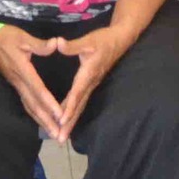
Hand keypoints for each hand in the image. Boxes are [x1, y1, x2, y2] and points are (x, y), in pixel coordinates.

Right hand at [0, 21, 69, 140]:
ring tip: (53, 133)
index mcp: (22, 70)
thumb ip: (40, 44)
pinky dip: (35, 114)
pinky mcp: (15, 86)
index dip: (48, 102)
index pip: (37, 89)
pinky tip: (42, 121)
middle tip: (58, 135)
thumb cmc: (6, 37)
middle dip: (46, 120)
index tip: (59, 114)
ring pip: (29, 107)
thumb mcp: (23, 37)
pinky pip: (26, 103)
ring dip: (41, 121)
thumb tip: (56, 43)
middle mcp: (19, 82)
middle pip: (33, 105)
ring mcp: (16, 85)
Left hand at [53, 23, 135, 140]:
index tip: (61, 120)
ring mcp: (92, 85)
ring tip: (61, 136)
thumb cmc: (103, 40)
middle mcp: (90, 83)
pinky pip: (81, 102)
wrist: (120, 40)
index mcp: (88, 73)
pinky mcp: (91, 85)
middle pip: (79, 106)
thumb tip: (58, 43)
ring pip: (80, 106)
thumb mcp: (88, 40)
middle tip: (59, 139)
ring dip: (71, 122)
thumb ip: (72, 45)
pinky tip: (66, 120)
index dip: (70, 107)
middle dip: (69, 123)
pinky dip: (74, 113)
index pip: (77, 93)